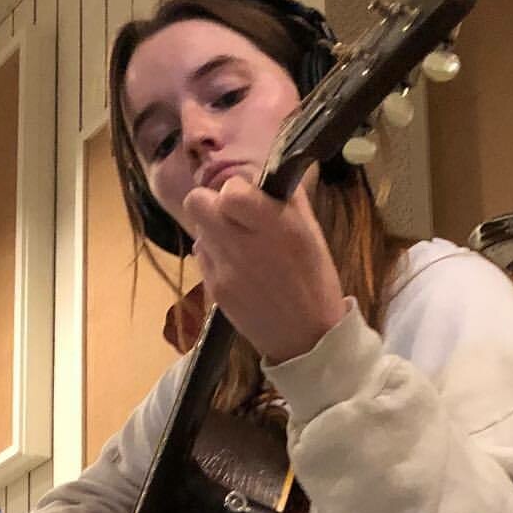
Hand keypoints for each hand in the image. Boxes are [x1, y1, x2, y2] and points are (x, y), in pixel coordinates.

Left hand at [182, 173, 347, 364]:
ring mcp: (225, 270)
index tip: (248, 200)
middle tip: (231, 217)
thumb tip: (265, 174)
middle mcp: (245, 245)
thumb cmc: (315, 280)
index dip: (235, 190)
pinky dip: (214, 258)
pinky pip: (202, 259)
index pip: (230, 190)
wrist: (307, 339)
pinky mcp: (214, 291)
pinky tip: (236, 269)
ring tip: (238, 248)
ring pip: (198, 231)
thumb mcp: (311, 232)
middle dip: (211, 204)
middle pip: (197, 204)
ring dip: (213, 233)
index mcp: (275, 225)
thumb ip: (286, 198)